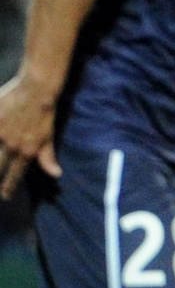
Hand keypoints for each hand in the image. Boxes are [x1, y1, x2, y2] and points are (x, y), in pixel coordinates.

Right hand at [0, 74, 61, 199]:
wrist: (36, 91)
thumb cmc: (44, 115)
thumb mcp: (49, 137)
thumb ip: (48, 157)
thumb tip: (56, 174)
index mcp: (27, 151)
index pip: (16, 173)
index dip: (10, 186)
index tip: (5, 196)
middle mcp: (11, 145)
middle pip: (0, 166)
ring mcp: (0, 133)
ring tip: (0, 162)